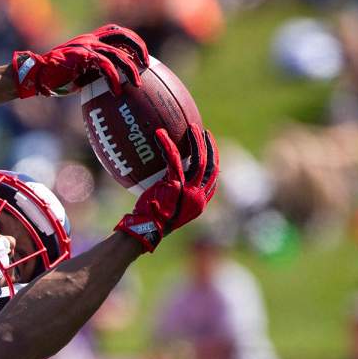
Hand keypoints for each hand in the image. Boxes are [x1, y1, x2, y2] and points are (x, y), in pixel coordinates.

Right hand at [12, 24, 148, 98]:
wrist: (35, 76)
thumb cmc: (55, 79)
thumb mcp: (79, 74)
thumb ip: (95, 73)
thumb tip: (114, 84)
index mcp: (89, 41)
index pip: (115, 32)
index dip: (131, 41)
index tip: (141, 56)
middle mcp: (89, 39)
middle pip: (121, 34)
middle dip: (138, 46)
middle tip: (146, 63)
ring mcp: (85, 46)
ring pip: (117, 52)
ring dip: (130, 68)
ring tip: (136, 84)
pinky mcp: (81, 56)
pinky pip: (104, 65)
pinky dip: (113, 78)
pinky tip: (117, 90)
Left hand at [115, 123, 218, 251]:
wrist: (144, 231)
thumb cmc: (148, 221)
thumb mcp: (165, 208)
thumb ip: (169, 194)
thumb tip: (161, 181)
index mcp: (198, 203)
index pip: (212, 181)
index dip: (213, 164)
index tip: (210, 151)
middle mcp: (198, 196)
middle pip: (211, 167)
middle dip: (210, 148)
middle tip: (204, 133)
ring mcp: (188, 191)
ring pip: (199, 160)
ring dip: (196, 141)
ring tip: (192, 127)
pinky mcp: (175, 185)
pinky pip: (174, 159)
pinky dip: (167, 144)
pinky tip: (160, 134)